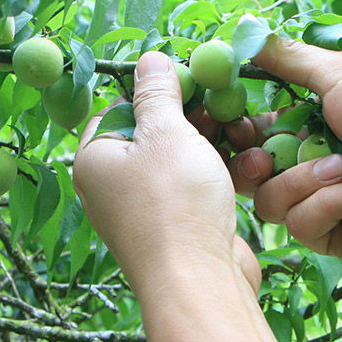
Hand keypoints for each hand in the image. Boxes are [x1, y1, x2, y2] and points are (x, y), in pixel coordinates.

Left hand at [73, 52, 259, 299]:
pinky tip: (246, 164)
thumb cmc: (174, 200)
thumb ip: (156, 92)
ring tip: (240, 131)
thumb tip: (149, 59)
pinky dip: (217, 173)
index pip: (117, 109)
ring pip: (179, 160)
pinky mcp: (177, 226)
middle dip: (190, 117)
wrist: (200, 283)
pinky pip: (194, 187)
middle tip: (222, 103)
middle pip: (152, 133)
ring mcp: (145, 208)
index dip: (152, 92)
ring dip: (212, 143)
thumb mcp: (165, 132)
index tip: (189, 81)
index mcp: (95, 159)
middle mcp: (113, 185)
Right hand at [224, 35, 341, 264]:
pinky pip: (300, 224)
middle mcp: (304, 165)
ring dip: (306, 182)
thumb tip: (246, 31)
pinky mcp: (329, 235)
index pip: (250, 134)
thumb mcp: (341, 75)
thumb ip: (289, 58)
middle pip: (247, 174)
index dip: (233, 132)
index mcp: (304, 127)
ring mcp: (315, 202)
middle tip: (264, 158)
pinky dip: (329, 204)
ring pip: (269, 202)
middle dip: (251, 165)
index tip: (225, 124)